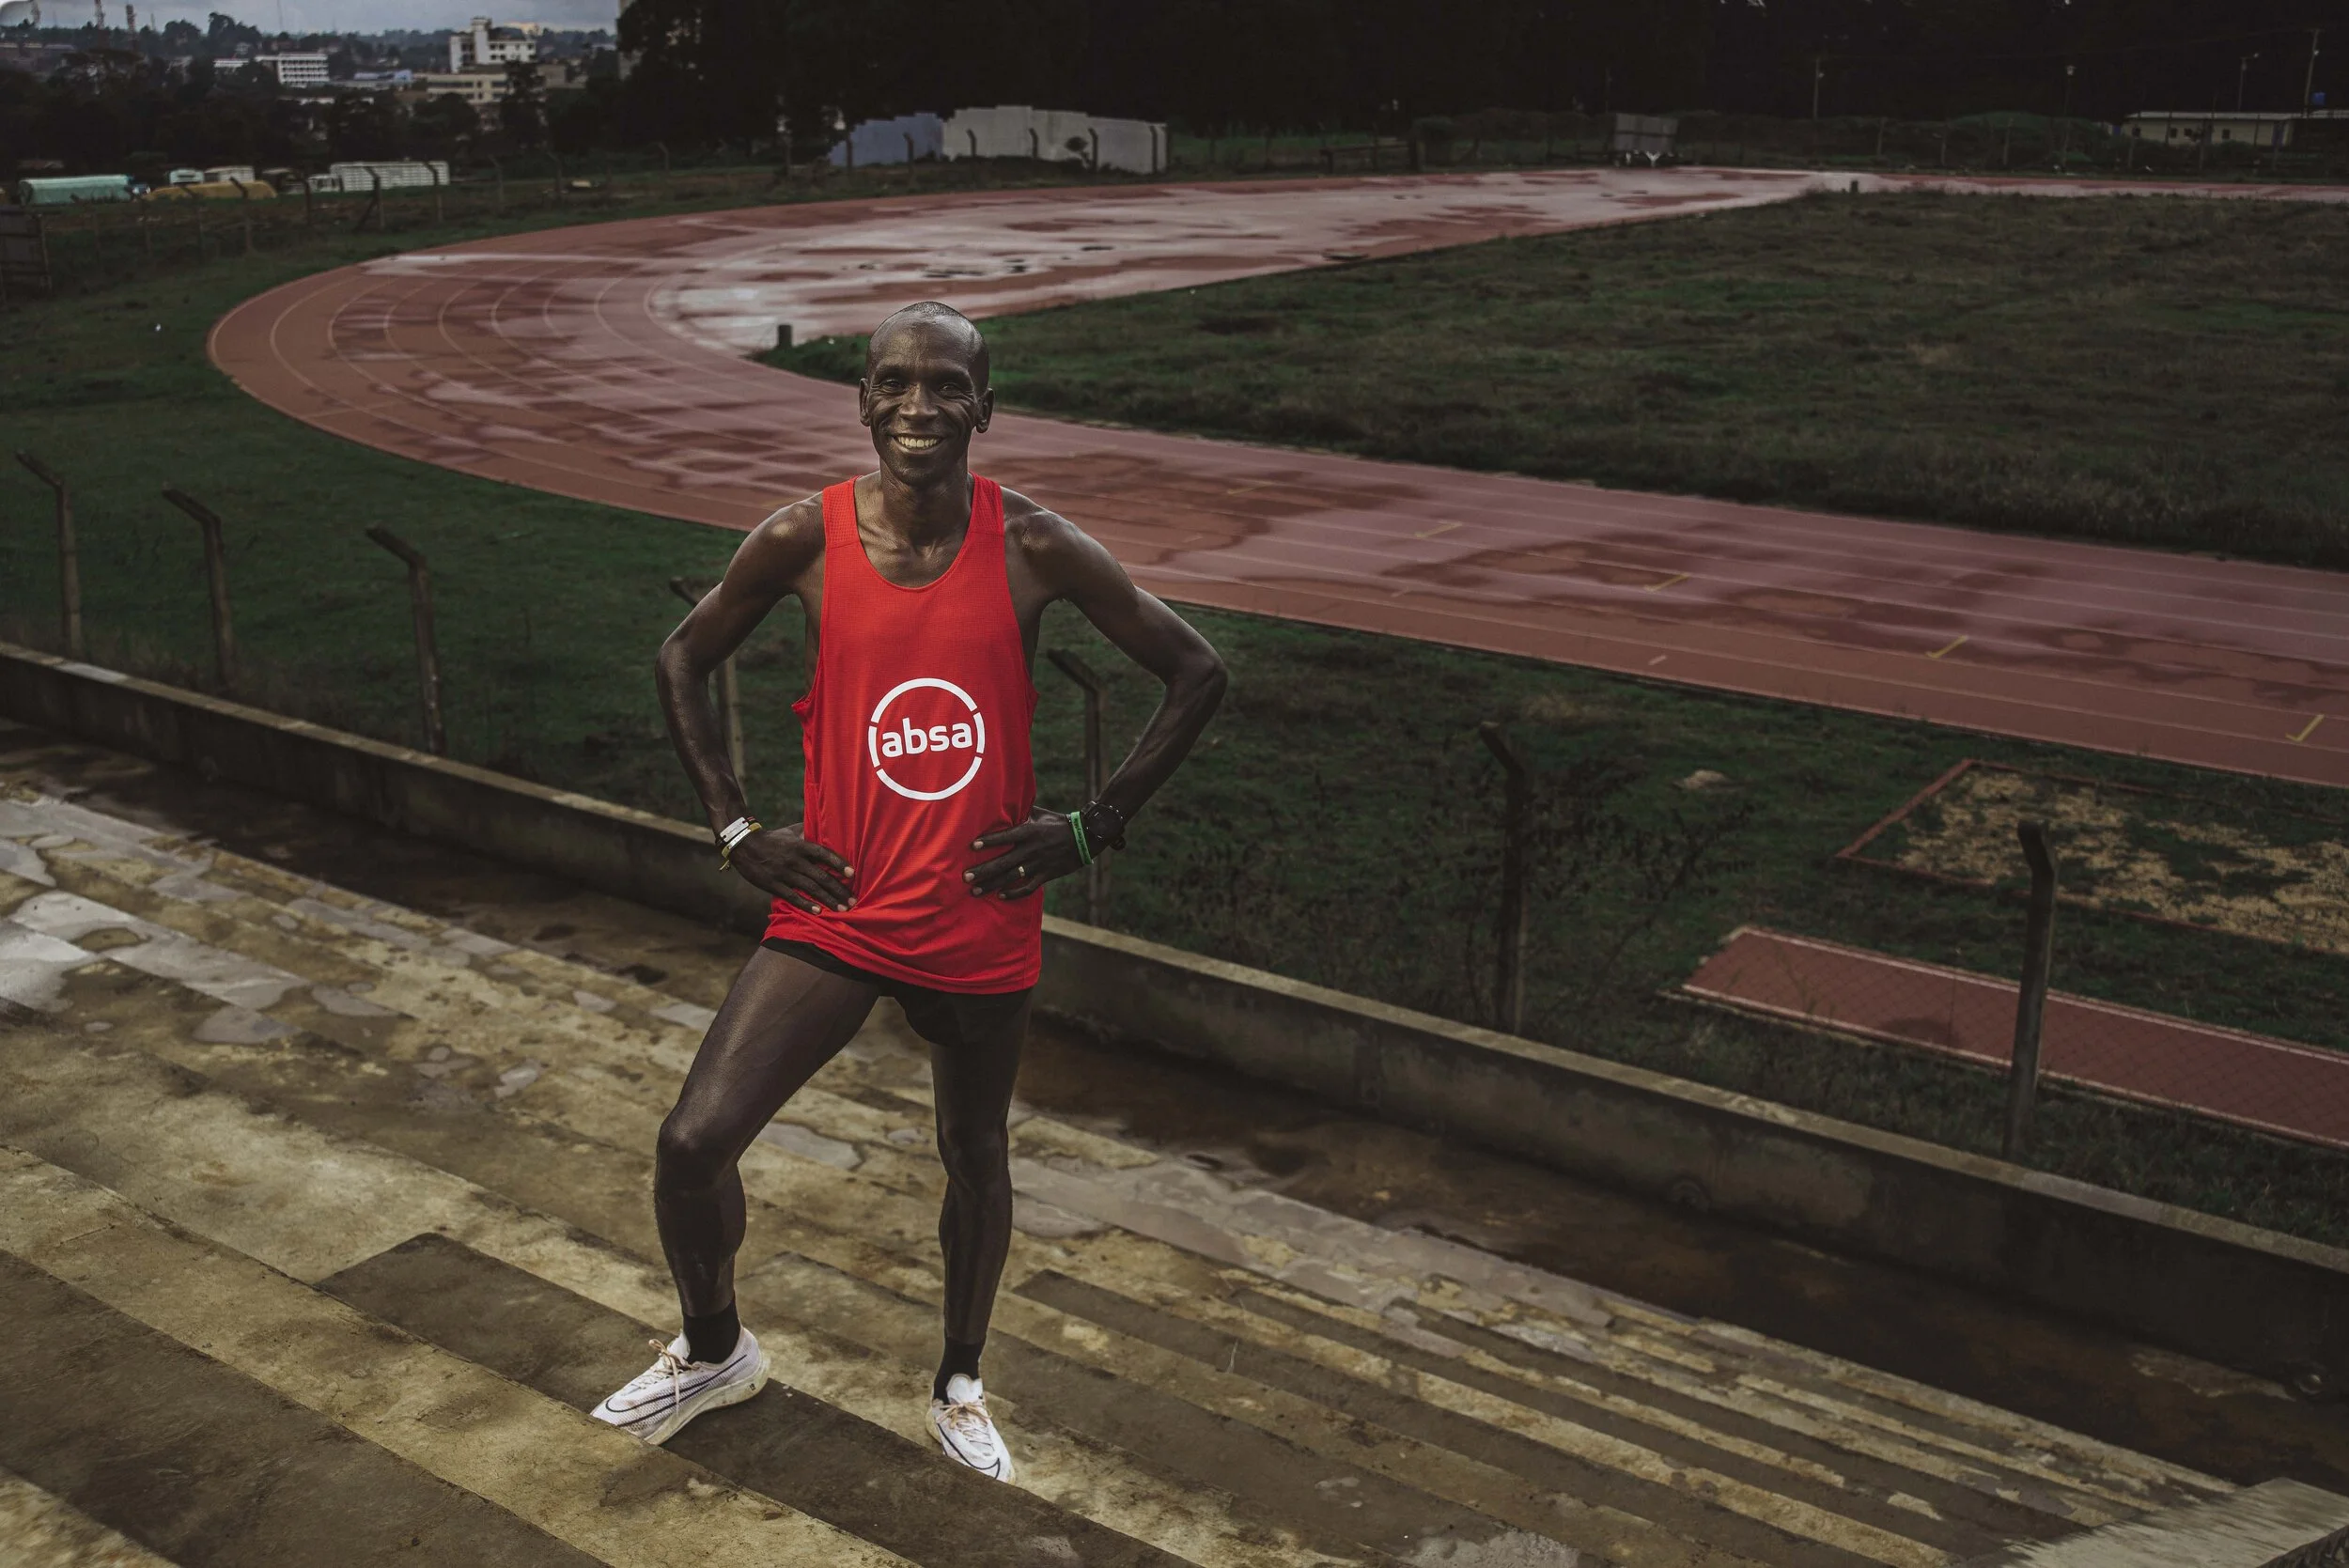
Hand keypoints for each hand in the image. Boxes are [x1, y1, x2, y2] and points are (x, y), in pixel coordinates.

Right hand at [731, 823, 854, 912]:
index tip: (852, 874)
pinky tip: (819, 912)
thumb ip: (808, 831)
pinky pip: (792, 896)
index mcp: (800, 845)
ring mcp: (783, 873)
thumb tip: (827, 827)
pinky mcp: (773, 884)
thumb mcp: (790, 832)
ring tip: (843, 908)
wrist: (743, 845)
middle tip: (853, 900)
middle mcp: (794, 859)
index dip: (838, 863)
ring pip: (810, 888)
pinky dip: (806, 904)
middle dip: (838, 889)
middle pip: (820, 876)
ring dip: (828, 899)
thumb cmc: (772, 839)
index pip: (823, 854)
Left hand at [964, 808, 1080, 899]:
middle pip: (1003, 862)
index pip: (1005, 837)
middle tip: (966, 877)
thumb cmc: (1057, 822)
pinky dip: (1014, 893)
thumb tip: (1000, 802)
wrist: (1084, 837)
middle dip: (983, 870)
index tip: (971, 846)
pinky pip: (1028, 887)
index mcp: (1029, 831)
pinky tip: (1001, 895)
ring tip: (975, 890)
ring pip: (1011, 877)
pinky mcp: (1046, 875)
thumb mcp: (1038, 813)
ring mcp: (1038, 864)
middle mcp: (1031, 849)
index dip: (988, 842)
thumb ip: (1019, 811)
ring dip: (992, 885)